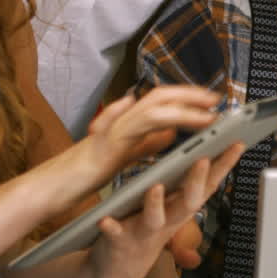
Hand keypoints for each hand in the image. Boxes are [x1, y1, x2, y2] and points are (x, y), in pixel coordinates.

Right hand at [80, 86, 220, 180]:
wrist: (60, 182)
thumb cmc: (92, 168)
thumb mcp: (129, 153)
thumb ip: (148, 142)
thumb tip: (171, 133)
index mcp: (132, 121)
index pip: (164, 100)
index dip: (189, 96)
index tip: (212, 99)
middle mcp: (122, 119)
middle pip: (159, 96)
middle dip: (190, 95)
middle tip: (216, 99)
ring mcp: (111, 129)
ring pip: (148, 110)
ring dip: (178, 110)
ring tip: (204, 116)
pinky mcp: (101, 144)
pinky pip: (115, 126)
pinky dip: (128, 114)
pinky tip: (139, 109)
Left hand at [85, 142, 242, 277]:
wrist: (117, 272)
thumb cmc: (144, 232)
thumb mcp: (170, 210)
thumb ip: (183, 186)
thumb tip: (201, 155)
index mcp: (179, 209)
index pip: (207, 185)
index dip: (224, 166)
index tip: (237, 144)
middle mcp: (167, 221)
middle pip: (188, 202)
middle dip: (196, 182)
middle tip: (202, 159)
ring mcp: (144, 232)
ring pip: (154, 218)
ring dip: (156, 204)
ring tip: (155, 187)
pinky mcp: (118, 241)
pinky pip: (114, 234)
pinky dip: (111, 227)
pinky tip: (106, 220)